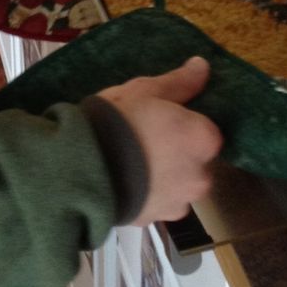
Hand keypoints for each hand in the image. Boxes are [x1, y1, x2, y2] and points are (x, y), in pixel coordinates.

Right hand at [97, 58, 220, 224]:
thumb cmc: (117, 121)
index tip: (161, 120)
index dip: (184, 125)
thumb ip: (180, 82)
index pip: (207, 132)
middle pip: (195, 162)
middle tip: (142, 141)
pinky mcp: (155, 221)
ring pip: (177, 186)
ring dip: (162, 177)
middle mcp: (201, 176)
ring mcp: (178, 203)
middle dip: (176, 154)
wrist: (80, 170)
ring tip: (128, 164)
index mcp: (204, 140)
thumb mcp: (145, 90)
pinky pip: (156, 203)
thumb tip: (202, 65)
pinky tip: (121, 181)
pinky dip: (145, 194)